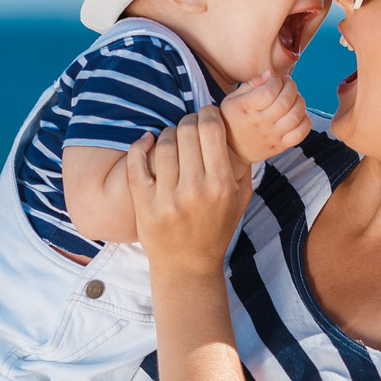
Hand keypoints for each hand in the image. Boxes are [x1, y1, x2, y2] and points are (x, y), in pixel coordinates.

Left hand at [126, 106, 250, 277]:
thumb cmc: (216, 230)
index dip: (208, 113)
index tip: (207, 114)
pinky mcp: (144, 204)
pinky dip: (140, 145)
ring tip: (173, 137)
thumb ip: (243, 166)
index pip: (211, 130)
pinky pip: (136, 163)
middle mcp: (194, 190)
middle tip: (190, 125)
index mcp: (220, 185)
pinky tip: (147, 141)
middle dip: (189, 121)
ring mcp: (166, 198)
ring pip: (164, 144)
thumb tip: (239, 129)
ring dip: (168, 133)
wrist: (187, 266)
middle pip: (187, 131)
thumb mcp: (241, 200)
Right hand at [220, 71, 311, 166]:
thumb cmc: (233, 120)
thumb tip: (271, 74)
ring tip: (294, 97)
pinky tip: (298, 115)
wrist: (232, 150)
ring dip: (300, 101)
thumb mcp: (233, 99)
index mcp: (246, 108)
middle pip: (285, 101)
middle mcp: (259, 123)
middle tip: (288, 83)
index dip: (277, 81)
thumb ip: (252, 84)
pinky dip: (305, 121)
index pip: (269, 91)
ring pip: (295, 116)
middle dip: (291, 86)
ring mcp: (271, 135)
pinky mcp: (280, 145)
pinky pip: (300, 134)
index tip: (275, 79)